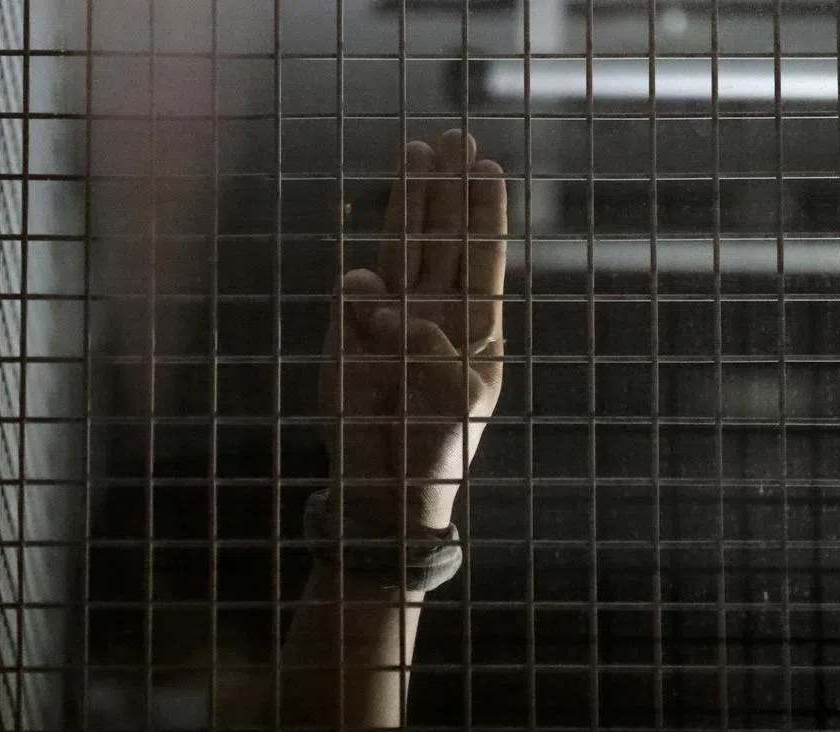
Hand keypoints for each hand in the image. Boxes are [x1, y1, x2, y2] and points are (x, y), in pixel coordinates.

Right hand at [319, 129, 506, 534]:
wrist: (385, 485)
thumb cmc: (436, 445)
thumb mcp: (459, 401)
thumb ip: (437, 353)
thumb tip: (400, 312)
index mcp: (473, 323)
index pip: (481, 255)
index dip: (483, 211)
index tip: (488, 167)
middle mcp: (433, 308)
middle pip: (441, 236)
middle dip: (446, 189)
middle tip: (453, 138)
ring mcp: (390, 316)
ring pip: (399, 247)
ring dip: (407, 204)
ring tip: (414, 155)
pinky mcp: (351, 333)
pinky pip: (356, 294)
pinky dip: (361, 284)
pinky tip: (368, 278)